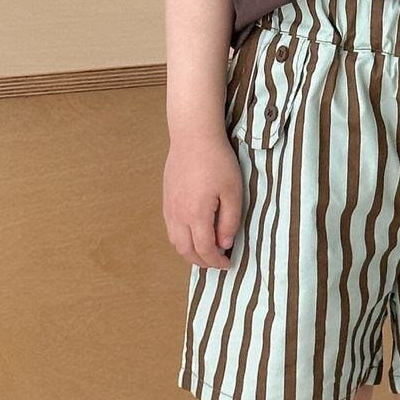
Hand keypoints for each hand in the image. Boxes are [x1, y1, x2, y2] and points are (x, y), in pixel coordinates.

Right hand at [163, 131, 242, 270]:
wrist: (193, 136)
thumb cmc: (216, 161)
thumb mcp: (232, 192)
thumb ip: (229, 221)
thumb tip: (225, 243)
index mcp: (196, 215)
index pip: (205, 249)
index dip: (217, 261)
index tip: (228, 263)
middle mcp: (178, 215)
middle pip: (186, 251)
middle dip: (202, 262)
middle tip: (217, 262)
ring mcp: (170, 207)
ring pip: (175, 241)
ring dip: (189, 252)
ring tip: (206, 250)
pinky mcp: (166, 199)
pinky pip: (170, 228)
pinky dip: (181, 239)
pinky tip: (193, 233)